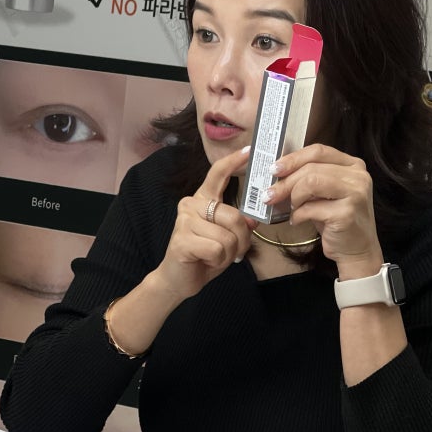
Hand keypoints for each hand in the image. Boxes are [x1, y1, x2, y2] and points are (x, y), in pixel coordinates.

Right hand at [154, 147, 253, 301]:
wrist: (178, 280)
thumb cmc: (204, 256)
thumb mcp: (227, 237)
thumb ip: (238, 224)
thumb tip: (253, 219)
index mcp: (202, 199)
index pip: (217, 175)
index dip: (233, 162)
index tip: (248, 151)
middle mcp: (190, 205)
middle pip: (234, 216)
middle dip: (242, 239)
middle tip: (235, 252)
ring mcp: (184, 221)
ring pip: (228, 236)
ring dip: (229, 253)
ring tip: (216, 257)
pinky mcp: (182, 240)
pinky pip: (217, 249)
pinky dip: (218, 261)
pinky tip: (206, 261)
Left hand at [266, 144, 383, 279]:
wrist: (357, 250)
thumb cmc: (336, 219)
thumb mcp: (325, 192)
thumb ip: (310, 176)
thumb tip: (277, 170)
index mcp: (353, 165)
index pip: (318, 151)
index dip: (293, 158)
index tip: (274, 169)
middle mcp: (358, 176)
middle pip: (311, 167)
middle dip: (285, 182)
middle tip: (270, 194)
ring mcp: (355, 193)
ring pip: (311, 182)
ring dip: (293, 196)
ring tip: (292, 208)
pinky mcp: (347, 213)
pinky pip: (311, 208)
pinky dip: (298, 215)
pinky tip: (298, 220)